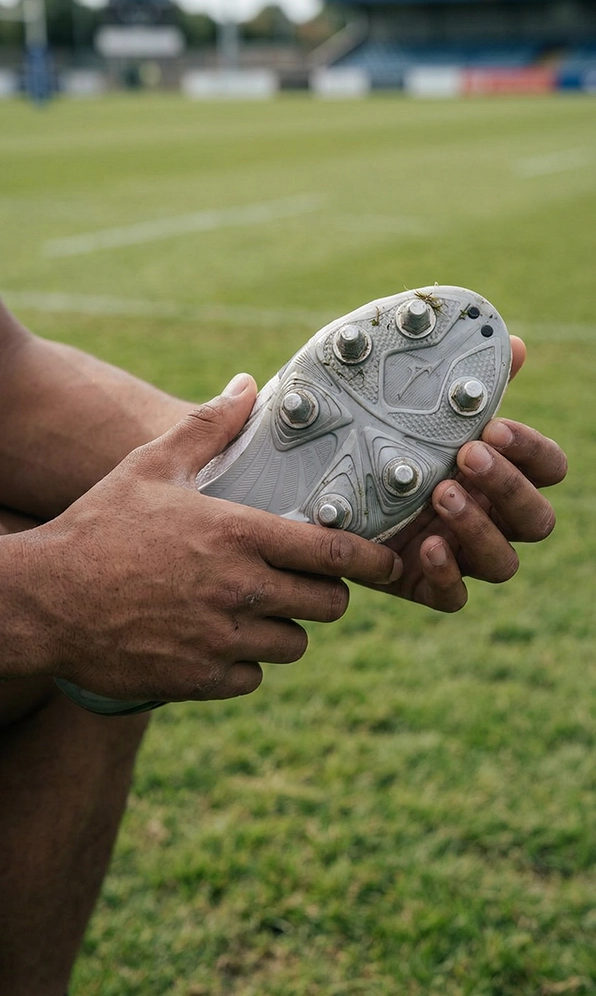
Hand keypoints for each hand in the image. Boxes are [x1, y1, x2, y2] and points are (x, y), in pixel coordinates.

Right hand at [17, 375, 400, 701]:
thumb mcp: (151, 465)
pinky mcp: (197, 679)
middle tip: (311, 584)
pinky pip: (252, 680)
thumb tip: (248, 385)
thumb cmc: (100, 525)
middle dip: (328, 595)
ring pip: (292, 646)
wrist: (44, 599)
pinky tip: (222, 642)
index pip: (332, 552)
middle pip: (327, 606)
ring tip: (262, 611)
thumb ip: (208, 427)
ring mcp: (219, 640)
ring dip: (286, 630)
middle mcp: (238, 590)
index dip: (370, 559)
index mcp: (237, 535)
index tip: (385, 561)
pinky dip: (246, 665)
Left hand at [371, 337, 567, 610]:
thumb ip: (461, 382)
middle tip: (465, 457)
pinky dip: (447, 575)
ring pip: (502, 563)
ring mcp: (458, 554)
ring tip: (440, 495)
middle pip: (535, 520)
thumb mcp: (409, 404)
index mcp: (496, 471)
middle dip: (507, 487)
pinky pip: (454, 598)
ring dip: (479, 530)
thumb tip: (515, 345)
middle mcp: (487, 516)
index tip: (493, 427)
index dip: (532, 450)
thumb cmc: (374, 434)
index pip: (547, 467)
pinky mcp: (423, 584)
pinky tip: (426, 546)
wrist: (311, 477)